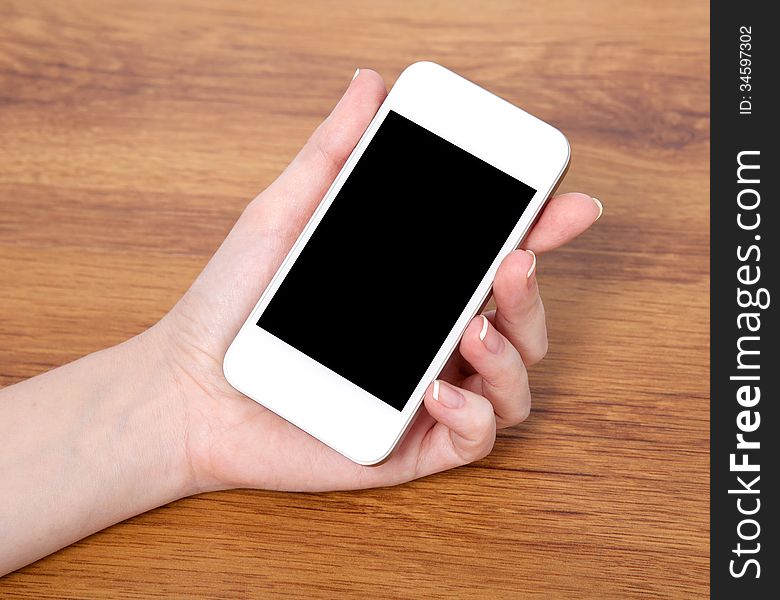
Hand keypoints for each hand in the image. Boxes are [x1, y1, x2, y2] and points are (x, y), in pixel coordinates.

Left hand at [156, 69, 601, 492]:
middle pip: (522, 319)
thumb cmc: (234, 304)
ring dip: (514, 351)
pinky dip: (473, 414)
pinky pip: (476, 440)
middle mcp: (433, 339)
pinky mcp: (413, 446)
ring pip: (516, 381)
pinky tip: (438, 388)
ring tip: (472, 327)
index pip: (495, 256)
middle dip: (532, 289)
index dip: (540, 229)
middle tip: (514, 258)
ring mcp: (429, 394)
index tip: (564, 200)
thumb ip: (332, 154)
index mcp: (417, 287)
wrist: (188, 387)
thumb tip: (368, 84)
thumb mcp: (285, 217)